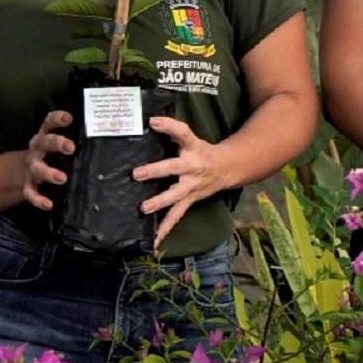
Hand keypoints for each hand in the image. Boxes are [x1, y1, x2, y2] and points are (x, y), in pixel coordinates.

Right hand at [21, 110, 74, 211]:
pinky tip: (48, 204)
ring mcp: (32, 167)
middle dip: (57, 143)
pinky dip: (39, 199)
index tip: (69, 118)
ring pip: (37, 168)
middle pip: (44, 142)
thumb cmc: (51, 155)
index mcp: (45, 136)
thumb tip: (108, 134)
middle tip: (70, 148)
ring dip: (48, 173)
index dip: (57, 118)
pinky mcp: (28, 185)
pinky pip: (31, 193)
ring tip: (61, 178)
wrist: (23, 172)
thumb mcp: (59, 144)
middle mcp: (37, 149)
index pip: (49, 123)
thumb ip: (77, 140)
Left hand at [134, 117, 236, 247]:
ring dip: (160, 202)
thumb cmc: (201, 151)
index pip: (182, 133)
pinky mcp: (189, 200)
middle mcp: (192, 167)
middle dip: (156, 171)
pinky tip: (153, 241)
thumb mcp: (191, 138)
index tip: (154, 121)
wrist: (226, 169)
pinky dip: (165, 229)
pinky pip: (176, 216)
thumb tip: (149, 120)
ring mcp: (191, 186)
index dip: (169, 126)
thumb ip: (172, 131)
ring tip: (144, 209)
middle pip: (173, 168)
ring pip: (175, 195)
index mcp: (193, 148)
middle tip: (136, 174)